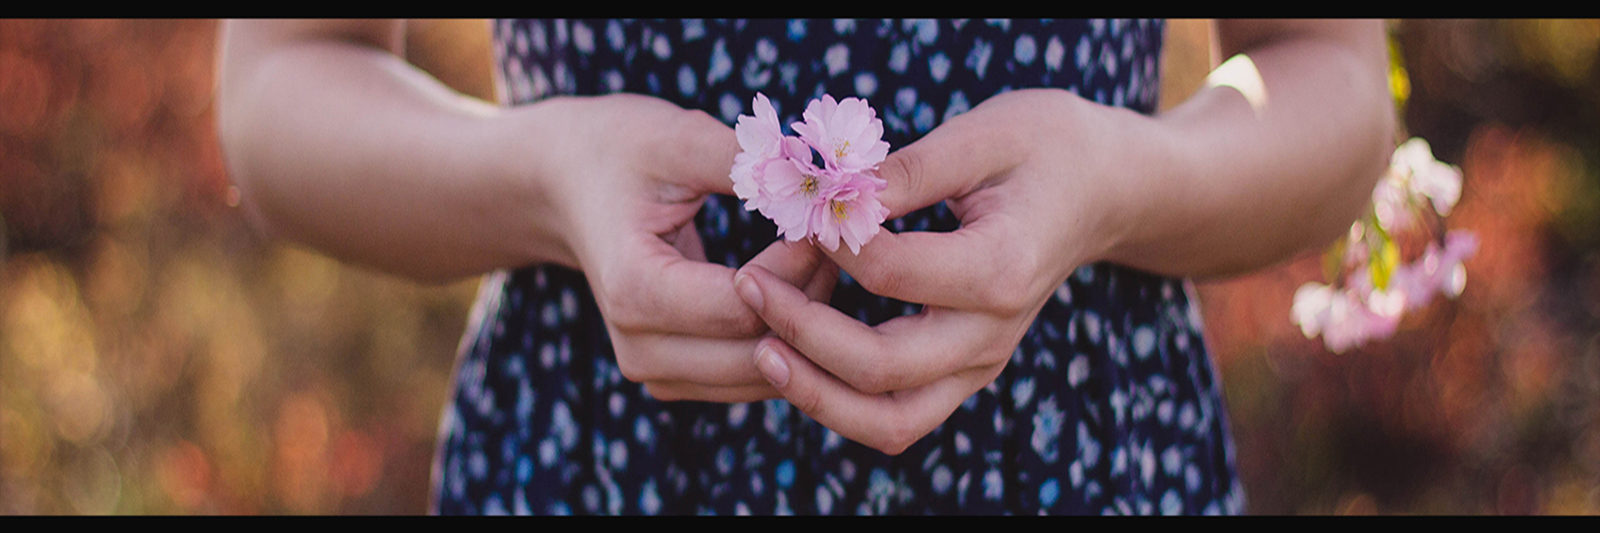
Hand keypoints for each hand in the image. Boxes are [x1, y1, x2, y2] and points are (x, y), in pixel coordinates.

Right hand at [522, 93, 836, 402]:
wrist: (564, 185)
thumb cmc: (619, 152)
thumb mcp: (677, 139)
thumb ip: (747, 164)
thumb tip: (821, 183)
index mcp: (634, 289)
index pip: (746, 304)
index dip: (799, 265)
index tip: (824, 217)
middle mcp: (639, 347)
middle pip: (761, 352)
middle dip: (812, 297)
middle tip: (836, 238)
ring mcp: (654, 372)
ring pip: (766, 376)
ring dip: (806, 323)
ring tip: (820, 256)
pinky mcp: (674, 378)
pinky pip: (754, 378)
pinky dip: (787, 340)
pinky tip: (799, 284)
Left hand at [733, 89, 1140, 452]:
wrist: (1104, 189)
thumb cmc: (1045, 147)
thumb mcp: (982, 134)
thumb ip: (907, 171)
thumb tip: (831, 193)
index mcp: (1001, 268)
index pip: (891, 274)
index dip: (829, 243)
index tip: (796, 209)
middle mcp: (992, 333)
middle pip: (882, 369)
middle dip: (802, 332)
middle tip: (748, 285)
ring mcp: (980, 363)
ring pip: (889, 420)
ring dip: (816, 394)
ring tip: (761, 349)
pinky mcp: (964, 372)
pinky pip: (897, 414)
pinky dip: (841, 399)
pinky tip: (796, 355)